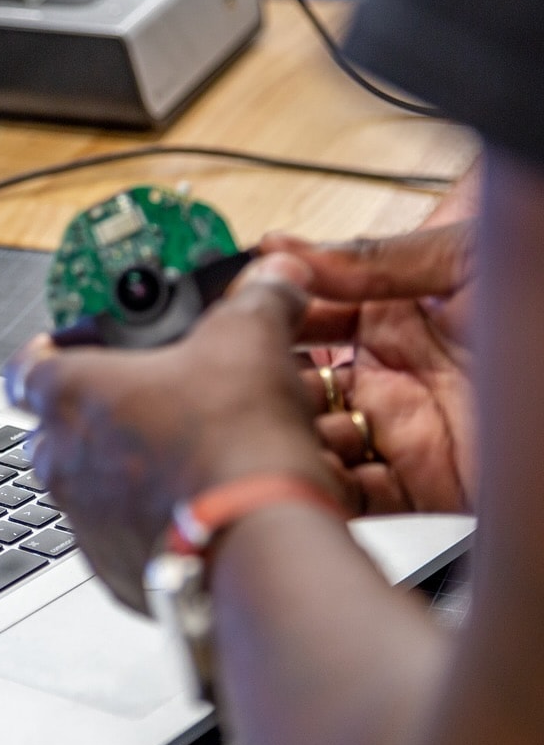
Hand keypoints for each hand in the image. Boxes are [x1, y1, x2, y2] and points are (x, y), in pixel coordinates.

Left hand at [4, 255, 336, 613]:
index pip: (26, 365)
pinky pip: (120, 539)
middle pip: (56, 430)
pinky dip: (149, 526)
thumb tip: (276, 279)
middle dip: (94, 419)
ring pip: (89, 488)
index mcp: (71, 394)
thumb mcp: (251, 341)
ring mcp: (83, 521)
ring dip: (123, 475)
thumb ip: (256, 302)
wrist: (257, 545)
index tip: (65, 350)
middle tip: (146, 409)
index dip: (47, 353)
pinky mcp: (115, 571)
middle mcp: (62, 460)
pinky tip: (196, 513)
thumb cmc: (233, 442)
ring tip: (180, 463)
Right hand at [259, 220, 474, 514]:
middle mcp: (393, 374)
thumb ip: (375, 257)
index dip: (266, 316)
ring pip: (315, 440)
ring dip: (283, 437)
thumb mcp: (467, 252)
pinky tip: (299, 471)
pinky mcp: (426, 484)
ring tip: (257, 426)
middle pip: (298, 384)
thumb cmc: (543, 301)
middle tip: (232, 376)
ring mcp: (406, 429)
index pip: (305, 317)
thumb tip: (288, 249)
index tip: (234, 313)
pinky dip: (322, 488)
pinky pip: (356, 495)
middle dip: (260, 382)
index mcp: (395, 315)